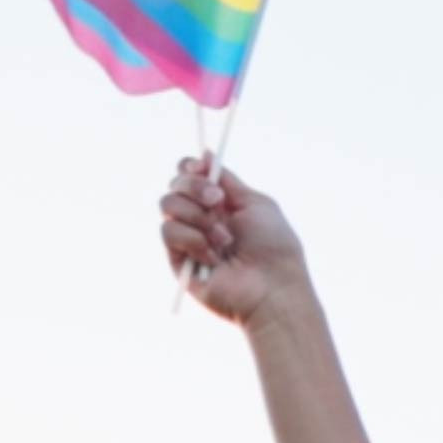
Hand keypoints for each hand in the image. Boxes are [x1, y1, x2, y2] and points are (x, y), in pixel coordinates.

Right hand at [160, 159, 309, 324]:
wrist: (272, 288)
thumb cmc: (274, 247)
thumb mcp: (255, 202)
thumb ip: (228, 180)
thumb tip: (205, 154)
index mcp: (220, 204)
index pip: (189, 175)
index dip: (190, 167)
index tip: (202, 168)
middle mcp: (201, 219)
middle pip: (175, 185)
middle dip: (194, 187)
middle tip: (217, 202)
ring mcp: (188, 240)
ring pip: (168, 206)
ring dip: (198, 217)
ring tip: (224, 239)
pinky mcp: (178, 261)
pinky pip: (169, 232)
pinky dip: (193, 240)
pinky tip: (213, 257)